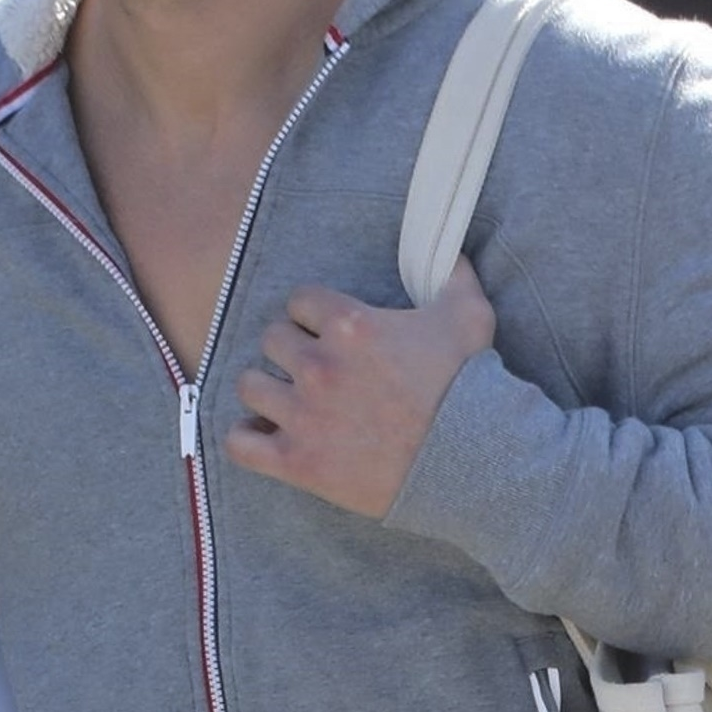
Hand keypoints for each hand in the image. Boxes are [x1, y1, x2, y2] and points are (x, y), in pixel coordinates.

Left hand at [225, 260, 497, 518]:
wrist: (471, 462)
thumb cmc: (469, 387)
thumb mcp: (470, 316)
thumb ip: (453, 274)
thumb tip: (449, 249)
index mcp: (350, 324)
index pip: (299, 300)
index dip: (312, 313)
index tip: (326, 331)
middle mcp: (319, 366)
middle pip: (271, 339)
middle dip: (290, 349)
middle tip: (313, 367)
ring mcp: (304, 415)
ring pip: (249, 385)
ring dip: (265, 387)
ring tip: (286, 398)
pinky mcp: (298, 461)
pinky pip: (240, 443)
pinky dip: (246, 437)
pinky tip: (265, 434)